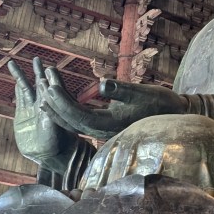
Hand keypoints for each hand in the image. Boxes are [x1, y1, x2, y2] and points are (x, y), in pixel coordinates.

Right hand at [8, 57, 78, 174]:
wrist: (46, 156)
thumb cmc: (56, 143)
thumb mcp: (54, 129)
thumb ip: (49, 115)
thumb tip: (45, 103)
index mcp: (52, 105)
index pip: (51, 86)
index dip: (49, 75)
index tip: (47, 65)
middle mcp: (42, 104)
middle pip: (39, 82)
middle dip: (37, 70)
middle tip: (36, 58)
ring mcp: (31, 109)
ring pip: (25, 88)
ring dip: (21, 76)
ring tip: (13, 63)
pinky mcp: (22, 116)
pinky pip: (19, 99)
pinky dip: (17, 90)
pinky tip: (16, 82)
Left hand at [40, 68, 185, 139]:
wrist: (172, 114)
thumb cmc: (158, 102)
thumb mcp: (140, 92)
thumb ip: (120, 90)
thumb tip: (102, 83)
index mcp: (107, 125)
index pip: (77, 115)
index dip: (61, 101)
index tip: (49, 85)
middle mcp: (101, 131)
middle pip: (70, 119)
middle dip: (54, 101)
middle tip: (41, 82)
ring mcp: (101, 129)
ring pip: (72, 119)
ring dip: (58, 104)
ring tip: (44, 88)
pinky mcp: (104, 124)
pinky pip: (80, 117)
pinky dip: (68, 106)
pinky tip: (60, 96)